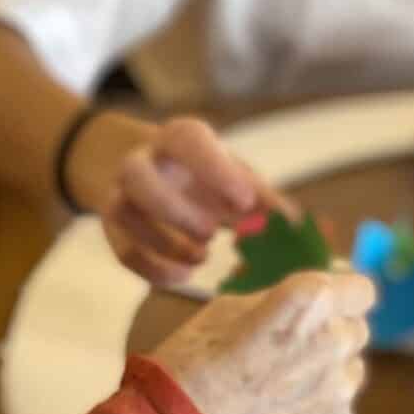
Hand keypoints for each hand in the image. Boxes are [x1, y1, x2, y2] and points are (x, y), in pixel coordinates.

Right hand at [72, 113, 284, 286]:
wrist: (151, 173)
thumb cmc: (204, 176)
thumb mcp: (234, 177)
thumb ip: (265, 200)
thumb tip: (300, 230)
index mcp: (178, 139)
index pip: (188, 141)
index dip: (214, 170)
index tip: (244, 201)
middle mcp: (142, 160)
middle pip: (137, 176)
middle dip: (174, 210)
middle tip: (211, 235)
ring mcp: (120, 193)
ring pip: (121, 214)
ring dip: (163, 243)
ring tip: (201, 257)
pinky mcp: (113, 227)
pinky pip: (121, 250)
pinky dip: (153, 269)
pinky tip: (183, 275)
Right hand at [151, 270, 375, 413]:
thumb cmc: (192, 360)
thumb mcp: (230, 307)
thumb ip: (283, 299)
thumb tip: (320, 296)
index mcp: (308, 301)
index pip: (360, 289)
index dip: (341, 295)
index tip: (324, 306)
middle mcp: (333, 341)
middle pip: (356, 330)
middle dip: (329, 335)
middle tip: (285, 352)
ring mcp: (339, 391)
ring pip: (351, 371)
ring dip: (327, 374)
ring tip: (280, 388)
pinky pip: (340, 411)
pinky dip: (317, 413)